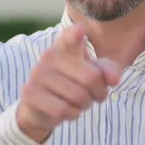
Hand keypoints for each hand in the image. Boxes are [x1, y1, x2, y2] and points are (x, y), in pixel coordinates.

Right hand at [16, 23, 120, 142]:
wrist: (40, 106)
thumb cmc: (73, 84)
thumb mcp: (93, 74)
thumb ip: (108, 71)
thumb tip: (114, 79)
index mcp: (65, 46)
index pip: (71, 38)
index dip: (75, 35)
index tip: (81, 30)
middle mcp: (49, 56)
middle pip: (90, 78)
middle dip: (100, 92)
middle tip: (96, 95)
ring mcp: (37, 74)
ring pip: (78, 96)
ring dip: (85, 105)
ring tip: (80, 102)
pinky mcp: (30, 94)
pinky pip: (63, 110)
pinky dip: (72, 114)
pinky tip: (68, 111)